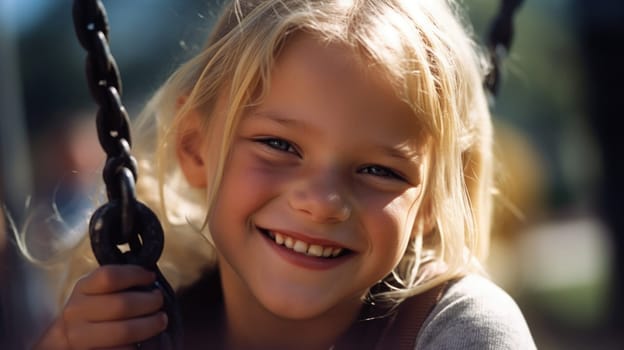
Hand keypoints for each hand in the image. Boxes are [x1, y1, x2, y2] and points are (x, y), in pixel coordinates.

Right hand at [34, 265, 167, 349]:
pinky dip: (137, 345)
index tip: (151, 277)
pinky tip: (143, 340)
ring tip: (160, 321)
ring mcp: (79, 337)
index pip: (109, 277)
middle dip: (149, 302)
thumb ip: (120, 283)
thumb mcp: (99, 290)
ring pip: (124, 331)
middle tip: (159, 302)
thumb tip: (151, 278)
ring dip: (149, 325)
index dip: (135, 275)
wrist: (70, 337)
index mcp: (82, 289)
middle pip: (122, 304)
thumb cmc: (95, 308)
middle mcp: (76, 312)